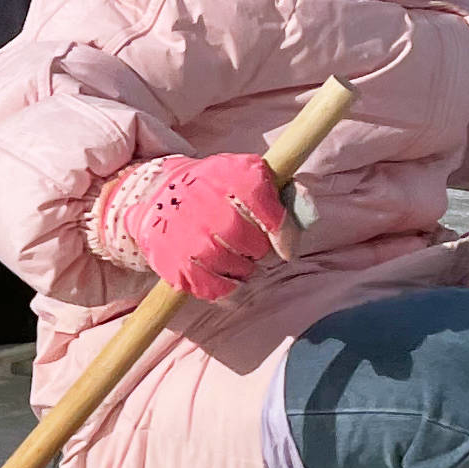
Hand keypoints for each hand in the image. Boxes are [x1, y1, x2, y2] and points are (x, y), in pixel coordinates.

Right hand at [93, 153, 291, 302]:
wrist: (158, 195)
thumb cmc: (216, 187)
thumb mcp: (251, 175)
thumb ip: (287, 194)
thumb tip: (309, 216)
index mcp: (235, 178)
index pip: (274, 219)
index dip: (284, 236)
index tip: (283, 246)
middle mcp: (211, 207)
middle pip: (258, 248)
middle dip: (258, 249)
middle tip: (246, 242)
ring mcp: (191, 238)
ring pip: (241, 271)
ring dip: (243, 268)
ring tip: (232, 254)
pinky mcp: (178, 265)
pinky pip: (219, 291)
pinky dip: (228, 289)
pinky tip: (225, 275)